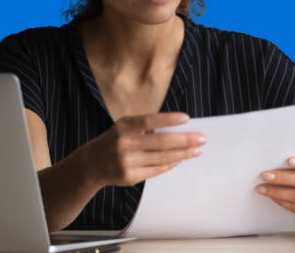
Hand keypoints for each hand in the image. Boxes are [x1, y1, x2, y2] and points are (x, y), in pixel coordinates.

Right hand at [81, 112, 205, 187]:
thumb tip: (177, 129)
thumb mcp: (125, 127)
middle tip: (202, 139)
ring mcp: (127, 161)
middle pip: (161, 142)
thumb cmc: (115, 140)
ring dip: (183, 154)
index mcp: (124, 126)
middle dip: (184, 140)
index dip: (168, 119)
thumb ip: (146, 127)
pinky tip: (180, 159)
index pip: (149, 120)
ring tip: (196, 150)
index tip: (187, 118)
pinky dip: (170, 164)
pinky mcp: (130, 176)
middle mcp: (124, 143)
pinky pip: (156, 170)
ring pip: (162, 158)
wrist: (92, 163)